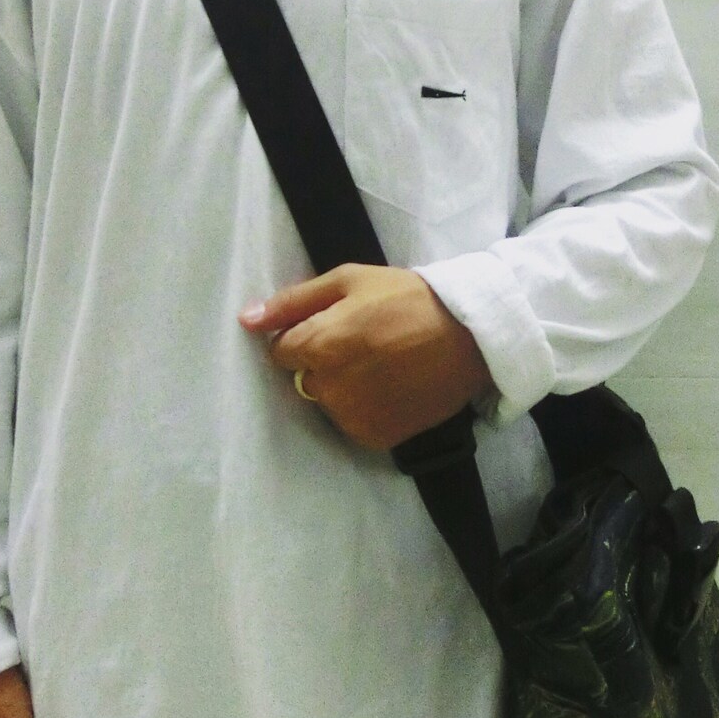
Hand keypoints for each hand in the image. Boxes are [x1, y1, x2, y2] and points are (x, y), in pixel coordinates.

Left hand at [239, 264, 492, 450]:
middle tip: (366, 343)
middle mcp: (331, 387)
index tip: (335, 327)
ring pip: (329, 403)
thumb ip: (293, 302)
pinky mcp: (376, 437)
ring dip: (344, 387)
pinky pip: (353, 423)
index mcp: (320, 345)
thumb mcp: (349, 281)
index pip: (280, 352)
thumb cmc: (408, 298)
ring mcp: (354, 416)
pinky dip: (366, 409)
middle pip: (304, 378)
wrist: (472, 335)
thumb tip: (246, 319)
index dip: (303, 337)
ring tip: (383, 364)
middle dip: (324, 363)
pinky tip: (392, 386)